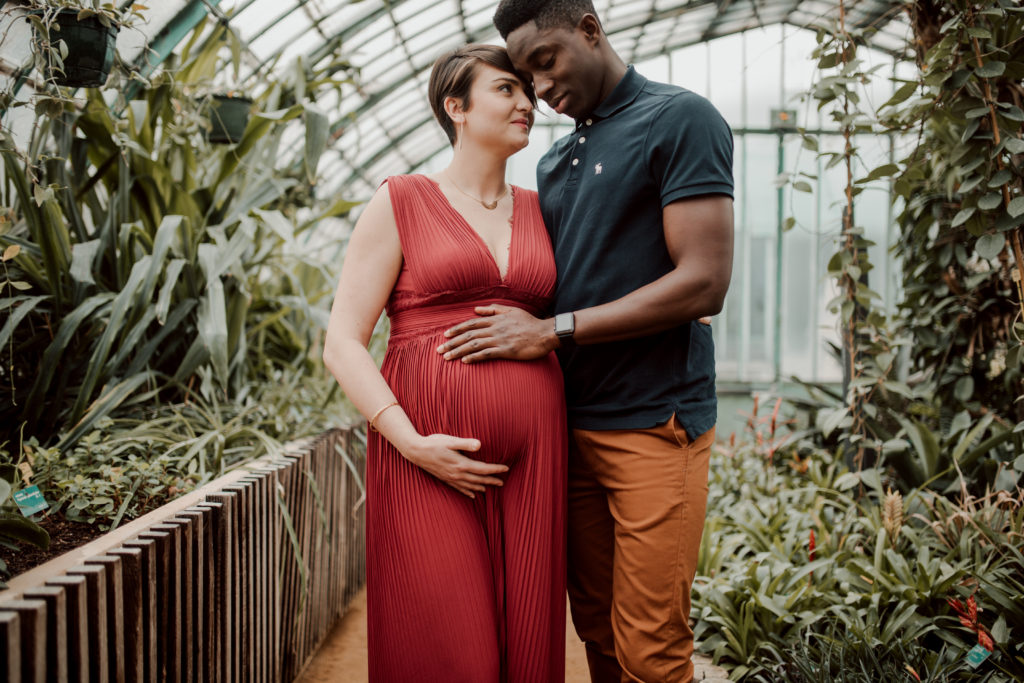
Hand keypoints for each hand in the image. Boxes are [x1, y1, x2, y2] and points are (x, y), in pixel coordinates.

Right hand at [403, 434, 507, 497]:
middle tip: (502, 482)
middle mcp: (457, 473)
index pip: (483, 469)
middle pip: (479, 479)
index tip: (506, 468)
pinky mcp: (445, 479)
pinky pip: (459, 488)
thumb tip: (480, 445)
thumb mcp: (450, 441)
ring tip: (489, 488)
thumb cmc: (433, 443)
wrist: (416, 451)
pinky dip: (467, 492)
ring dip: (481, 487)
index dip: (495, 469)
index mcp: (461, 464)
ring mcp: (450, 478)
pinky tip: (473, 495)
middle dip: (491, 480)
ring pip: (470, 485)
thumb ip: (466, 444)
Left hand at [437, 305, 556, 362]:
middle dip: (452, 343)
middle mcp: (495, 328)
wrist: (545, 333)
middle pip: (469, 335)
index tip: (445, 335)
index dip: (457, 329)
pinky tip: (465, 361)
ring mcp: (500, 340)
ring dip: (459, 351)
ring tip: (447, 358)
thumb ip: (493, 309)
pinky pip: (487, 354)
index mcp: (495, 319)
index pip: (471, 323)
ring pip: (474, 345)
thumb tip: (475, 309)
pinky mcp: (507, 351)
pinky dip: (475, 357)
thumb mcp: (511, 311)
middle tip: (439, 350)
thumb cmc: (529, 323)